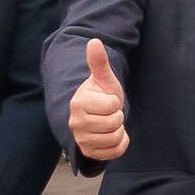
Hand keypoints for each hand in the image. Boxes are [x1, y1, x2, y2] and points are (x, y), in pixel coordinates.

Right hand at [69, 38, 127, 162]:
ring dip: (118, 130)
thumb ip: (99, 62)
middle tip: (108, 113)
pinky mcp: (88, 153)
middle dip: (117, 116)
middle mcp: (75, 123)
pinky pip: (115, 152)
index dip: (115, 102)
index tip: (106, 100)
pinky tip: (111, 135)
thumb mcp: (103, 79)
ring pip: (115, 138)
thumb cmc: (99, 95)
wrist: (93, 115)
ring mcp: (81, 140)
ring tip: (108, 123)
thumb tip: (94, 41)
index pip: (112, 105)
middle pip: (114, 123)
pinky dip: (119, 144)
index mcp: (79, 103)